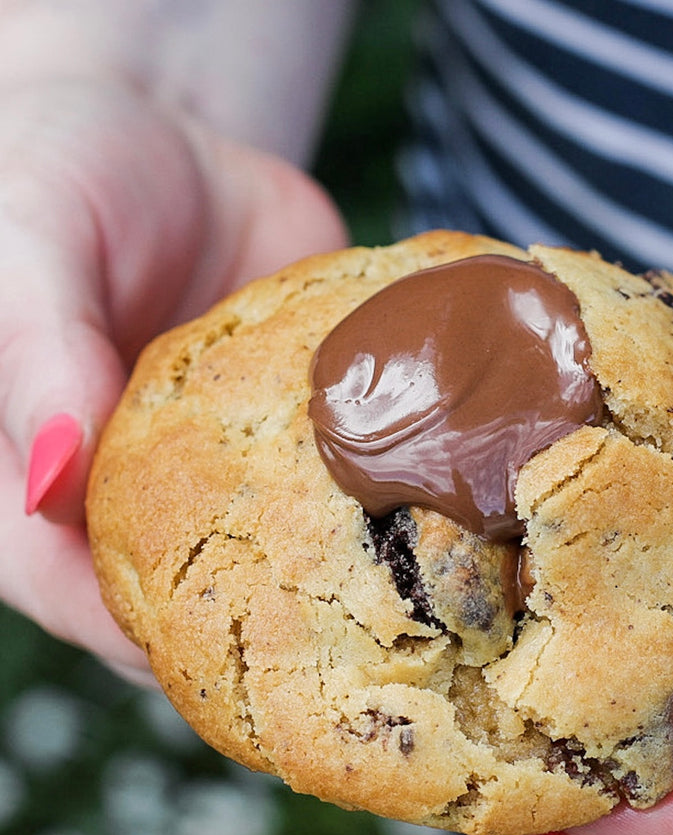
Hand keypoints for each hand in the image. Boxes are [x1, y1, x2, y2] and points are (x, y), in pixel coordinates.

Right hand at [0, 80, 346, 678]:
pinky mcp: (289, 446)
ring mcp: (215, 477)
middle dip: (251, 638)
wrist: (175, 138)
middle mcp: (125, 493)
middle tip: (344, 652)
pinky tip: (429, 516)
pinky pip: (329, 493)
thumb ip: (33, 355)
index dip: (129, 633)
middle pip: (174, 605)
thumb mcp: (26, 242)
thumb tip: (46, 482)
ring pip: (264, 568)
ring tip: (405, 605)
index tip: (221, 656)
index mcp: (31, 475)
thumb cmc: (64, 173)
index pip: (66, 589)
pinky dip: (373, 509)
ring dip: (328, 590)